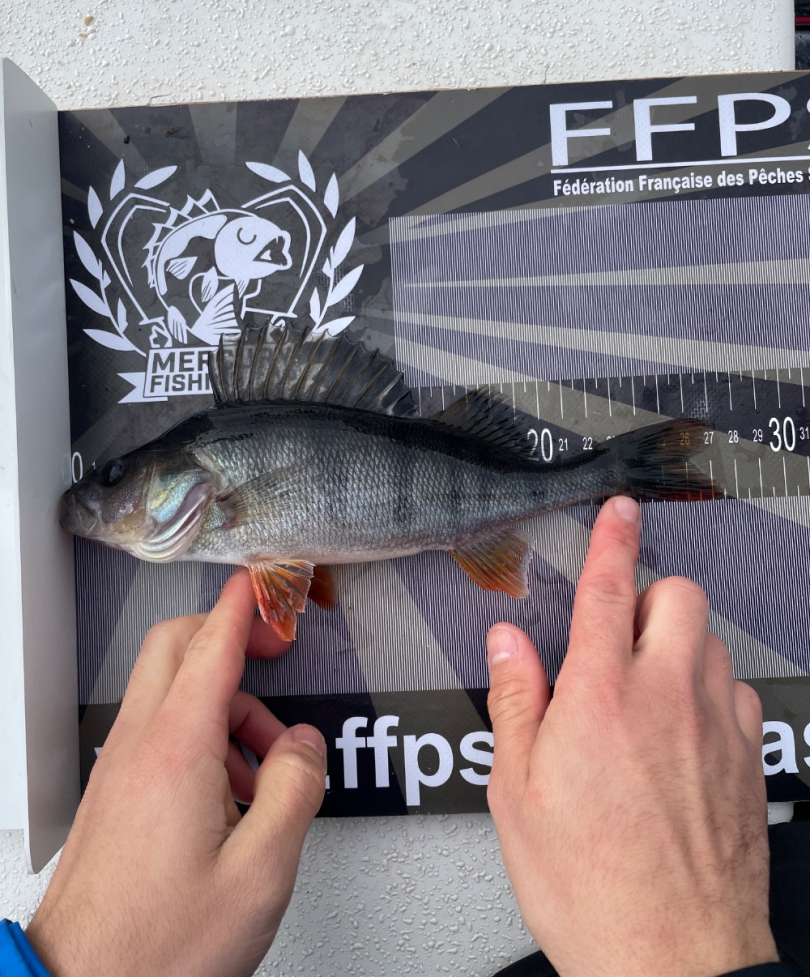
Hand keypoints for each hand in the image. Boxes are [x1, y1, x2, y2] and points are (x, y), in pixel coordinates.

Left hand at [27, 570, 325, 976]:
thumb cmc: (159, 948)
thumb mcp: (260, 873)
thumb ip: (295, 791)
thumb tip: (305, 746)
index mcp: (177, 750)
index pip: (212, 644)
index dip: (246, 605)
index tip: (268, 583)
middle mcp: (139, 747)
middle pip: (176, 645)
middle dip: (229, 633)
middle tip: (274, 648)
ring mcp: (120, 768)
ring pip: (171, 690)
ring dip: (224, 701)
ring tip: (266, 762)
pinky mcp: (114, 795)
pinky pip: (160, 733)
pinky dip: (202, 735)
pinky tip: (231, 794)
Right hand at [486, 496, 777, 976]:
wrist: (672, 959)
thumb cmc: (590, 886)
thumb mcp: (517, 793)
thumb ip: (515, 701)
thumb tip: (509, 644)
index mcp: (601, 696)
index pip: (610, 586)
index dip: (613, 536)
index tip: (619, 511)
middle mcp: (667, 697)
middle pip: (678, 595)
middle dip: (649, 593)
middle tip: (617, 632)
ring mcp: (716, 726)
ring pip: (710, 640)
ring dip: (677, 643)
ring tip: (643, 689)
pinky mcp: (747, 759)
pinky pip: (737, 690)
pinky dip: (709, 688)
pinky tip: (682, 728)